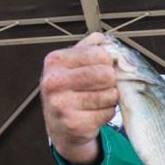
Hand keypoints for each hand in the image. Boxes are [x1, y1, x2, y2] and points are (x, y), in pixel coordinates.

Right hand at [40, 32, 119, 164]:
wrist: (59, 125)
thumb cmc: (69, 90)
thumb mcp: (72, 64)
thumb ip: (89, 48)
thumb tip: (104, 39)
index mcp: (55, 61)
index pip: (99, 54)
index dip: (108, 62)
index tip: (103, 68)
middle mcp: (53, 82)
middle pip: (106, 74)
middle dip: (111, 81)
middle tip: (103, 86)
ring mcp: (61, 104)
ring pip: (109, 95)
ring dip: (109, 98)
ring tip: (97, 100)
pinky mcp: (73, 124)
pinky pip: (107, 113)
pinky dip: (107, 113)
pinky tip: (94, 113)